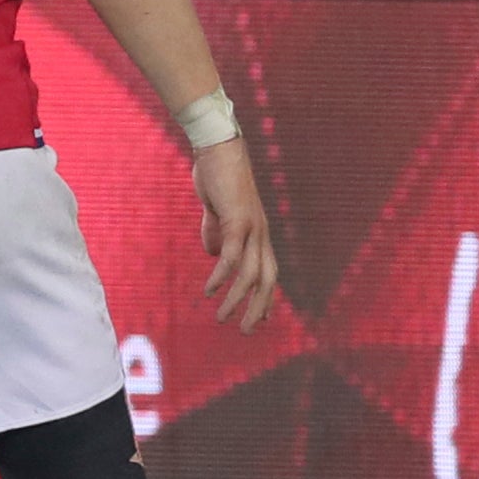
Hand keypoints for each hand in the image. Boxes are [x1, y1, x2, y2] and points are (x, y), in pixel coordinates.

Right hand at [194, 136, 276, 330]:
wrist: (218, 147)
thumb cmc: (216, 174)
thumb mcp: (215, 209)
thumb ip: (215, 231)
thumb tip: (213, 254)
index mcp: (258, 232)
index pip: (268, 271)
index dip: (266, 297)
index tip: (261, 319)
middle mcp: (261, 233)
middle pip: (267, 280)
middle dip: (258, 308)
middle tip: (246, 331)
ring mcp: (252, 228)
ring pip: (250, 274)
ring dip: (237, 300)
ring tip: (222, 318)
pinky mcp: (237, 221)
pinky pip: (231, 257)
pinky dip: (221, 277)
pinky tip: (209, 291)